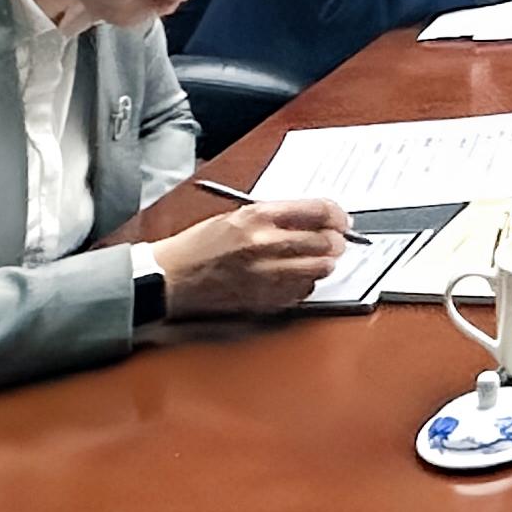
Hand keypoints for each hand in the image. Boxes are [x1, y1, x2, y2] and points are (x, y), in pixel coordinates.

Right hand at [158, 199, 349, 317]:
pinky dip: (306, 283)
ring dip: (324, 263)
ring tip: (317, 259)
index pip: (320, 211)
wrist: (169, 277)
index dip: (338, 216)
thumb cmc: (201, 244)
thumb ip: (279, 215)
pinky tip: (295, 276)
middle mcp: (265, 244)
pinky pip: (302, 291)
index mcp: (259, 217)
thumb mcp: (238, 215)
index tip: (342, 220)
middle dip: (336, 241)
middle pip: (326, 242)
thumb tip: (319, 218)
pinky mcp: (263, 299)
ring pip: (320, 268)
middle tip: (335, 241)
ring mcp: (265, 275)